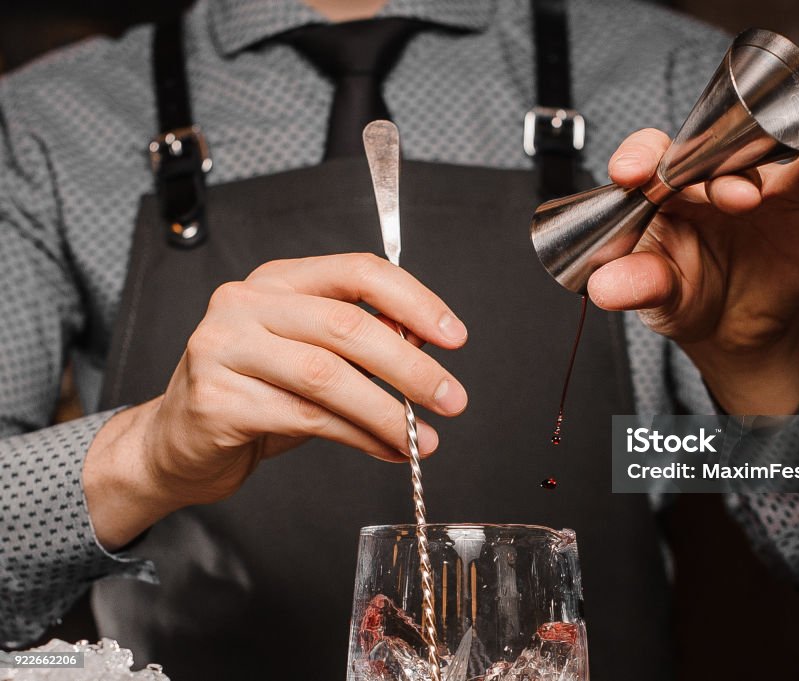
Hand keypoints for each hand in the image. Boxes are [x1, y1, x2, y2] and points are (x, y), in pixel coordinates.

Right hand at [84, 254, 468, 548]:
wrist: (175, 443)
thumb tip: (425, 345)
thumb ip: (360, 343)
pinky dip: (358, 437)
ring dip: (387, 412)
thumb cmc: (252, 394)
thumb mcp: (311, 356)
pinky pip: (306, 419)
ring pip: (328, 377)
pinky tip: (386, 450)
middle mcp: (245, 304)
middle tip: (451, 399)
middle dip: (410, 366)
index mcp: (276, 281)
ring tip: (423, 439)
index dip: (414, 301)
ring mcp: (223, 349)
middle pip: (346, 326)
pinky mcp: (216, 400)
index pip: (357, 272)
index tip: (454, 337)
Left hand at [588, 129, 798, 413]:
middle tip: (739, 198)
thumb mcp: (654, 294)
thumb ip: (634, 283)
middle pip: (735, 158)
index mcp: (674, 188)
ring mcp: (778, 197)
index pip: (657, 157)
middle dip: (738, 175)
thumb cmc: (682, 294)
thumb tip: (603, 289)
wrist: (725, 329)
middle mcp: (727, 179)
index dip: (647, 159)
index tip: (636, 175)